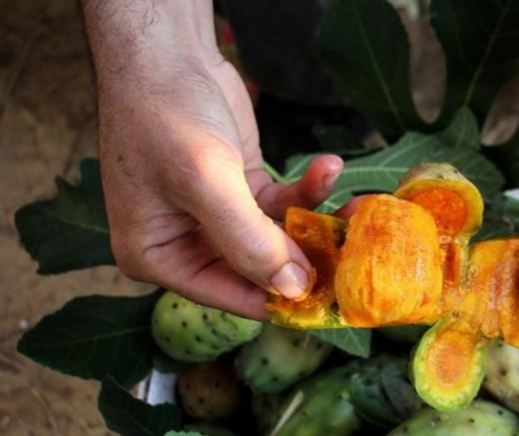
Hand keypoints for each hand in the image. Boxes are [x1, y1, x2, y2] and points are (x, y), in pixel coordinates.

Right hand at [97, 55, 341, 320]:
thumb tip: (292, 289)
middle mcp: (188, 244)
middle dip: (309, 257)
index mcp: (159, 257)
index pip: (230, 295)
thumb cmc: (165, 115)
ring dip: (318, 221)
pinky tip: (328, 166)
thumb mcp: (205, 181)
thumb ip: (248, 240)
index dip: (281, 298)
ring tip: (358, 207)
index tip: (334, 299)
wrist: (166, 53)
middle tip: (359, 251)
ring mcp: (217, 218)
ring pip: (279, 237)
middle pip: (260, 270)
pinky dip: (308, 189)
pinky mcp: (243, 190)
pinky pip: (283, 204)